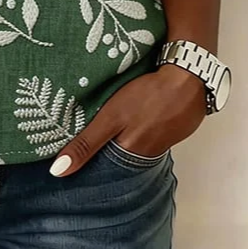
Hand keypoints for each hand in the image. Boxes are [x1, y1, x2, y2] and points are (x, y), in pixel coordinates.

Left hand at [49, 64, 206, 176]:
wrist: (189, 77)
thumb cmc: (147, 97)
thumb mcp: (111, 118)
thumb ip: (86, 144)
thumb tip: (58, 172)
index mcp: (131, 155)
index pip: (104, 169)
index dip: (88, 165)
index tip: (68, 163)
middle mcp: (147, 154)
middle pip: (119, 157)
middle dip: (103, 152)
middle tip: (81, 143)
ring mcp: (162, 140)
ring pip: (135, 145)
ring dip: (121, 138)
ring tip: (104, 130)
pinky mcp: (171, 127)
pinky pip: (149, 133)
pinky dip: (138, 128)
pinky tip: (131, 119)